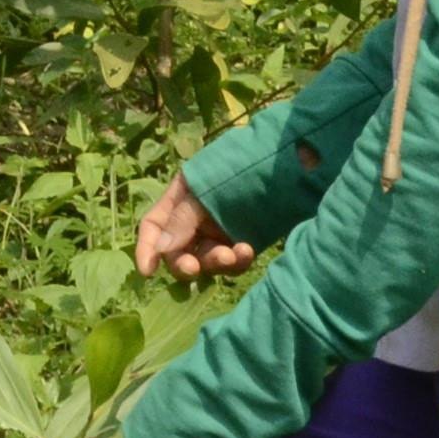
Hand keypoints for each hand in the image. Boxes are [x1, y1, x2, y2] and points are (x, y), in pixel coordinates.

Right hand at [132, 173, 254, 282]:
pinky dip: (237, 262)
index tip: (147, 272)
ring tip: (231, 255)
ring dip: (215, 262)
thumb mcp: (206, 189)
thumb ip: (182, 220)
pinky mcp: (241, 242)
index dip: (148, 248)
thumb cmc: (243, 167)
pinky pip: (232, 262)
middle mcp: (195, 216)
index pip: (155, 225)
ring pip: (206, 260)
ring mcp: (219, 231)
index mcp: (181, 196)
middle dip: (184, 262)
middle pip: (177, 250)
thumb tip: (159, 251)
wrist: (290, 165)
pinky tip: (247, 251)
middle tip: (193, 269)